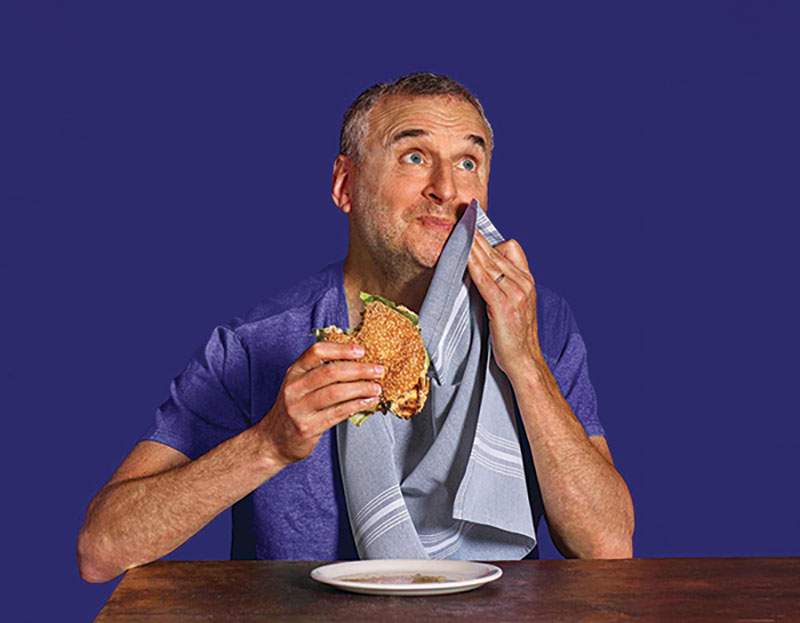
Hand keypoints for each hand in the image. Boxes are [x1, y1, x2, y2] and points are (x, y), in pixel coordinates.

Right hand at [257, 342, 383, 464]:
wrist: (273, 440)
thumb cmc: (295, 408)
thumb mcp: (300, 385)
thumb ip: (322, 373)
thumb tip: (358, 364)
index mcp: (294, 372)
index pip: (316, 352)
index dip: (341, 349)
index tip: (361, 351)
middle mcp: (294, 387)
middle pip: (330, 372)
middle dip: (359, 370)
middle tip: (378, 370)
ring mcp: (300, 408)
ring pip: (336, 392)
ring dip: (361, 388)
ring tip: (376, 387)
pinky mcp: (308, 426)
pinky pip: (337, 413)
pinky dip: (356, 405)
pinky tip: (368, 402)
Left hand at [467, 229, 542, 379]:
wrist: (524, 361)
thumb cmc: (513, 336)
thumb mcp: (513, 304)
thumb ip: (502, 285)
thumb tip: (479, 271)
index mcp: (527, 280)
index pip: (509, 247)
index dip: (489, 235)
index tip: (473, 222)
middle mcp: (523, 282)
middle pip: (497, 250)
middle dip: (477, 233)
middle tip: (461, 216)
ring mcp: (516, 293)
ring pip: (490, 261)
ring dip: (472, 245)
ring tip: (457, 230)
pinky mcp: (504, 305)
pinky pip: (485, 279)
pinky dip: (473, 265)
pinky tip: (463, 255)